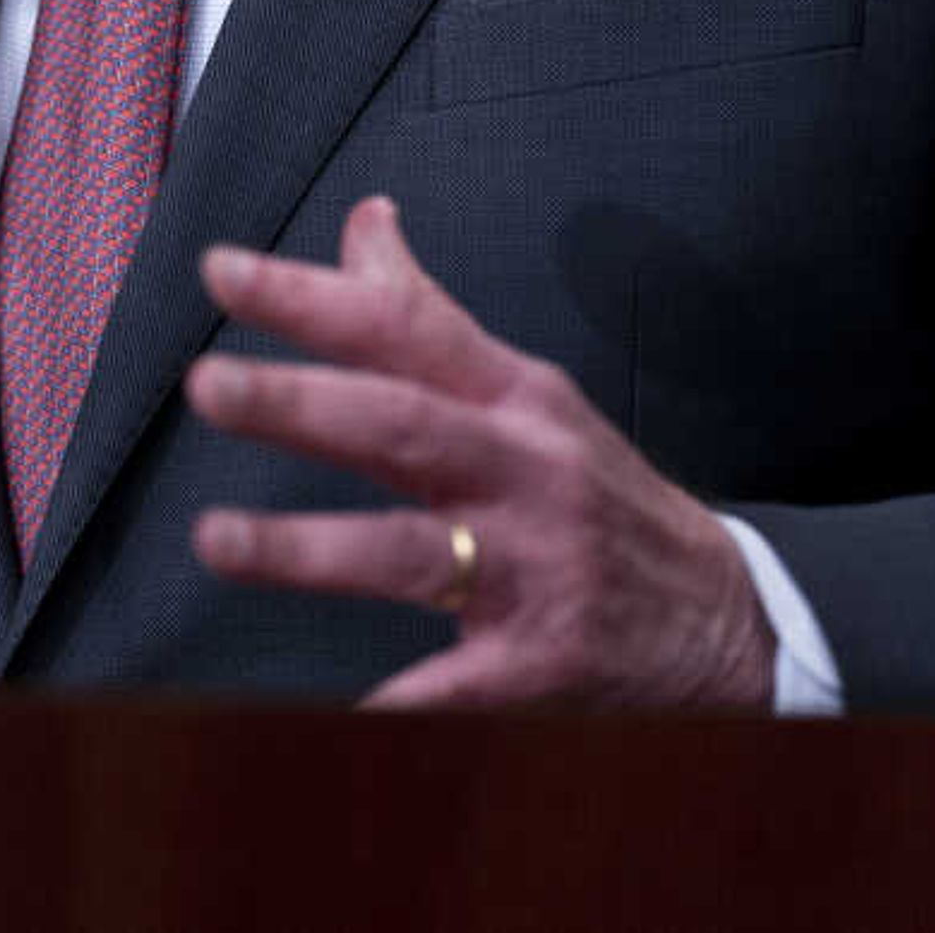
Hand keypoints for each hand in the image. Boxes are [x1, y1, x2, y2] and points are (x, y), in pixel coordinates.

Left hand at [182, 195, 773, 709]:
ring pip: (411, 550)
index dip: (312, 296)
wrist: (727, 619)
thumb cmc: (596, 493)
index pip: (405, 328)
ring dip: (309, 547)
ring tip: (215, 538)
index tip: (221, 268)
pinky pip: (453, 686)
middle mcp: (524, 471)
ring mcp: (536, 567)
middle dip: (303, 403)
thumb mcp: (528, 394)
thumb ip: (430, 317)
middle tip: (207, 385)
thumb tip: (364, 219)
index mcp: (514, 397)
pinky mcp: (544, 661)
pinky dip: (397, 703)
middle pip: (402, 425)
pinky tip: (333, 715)